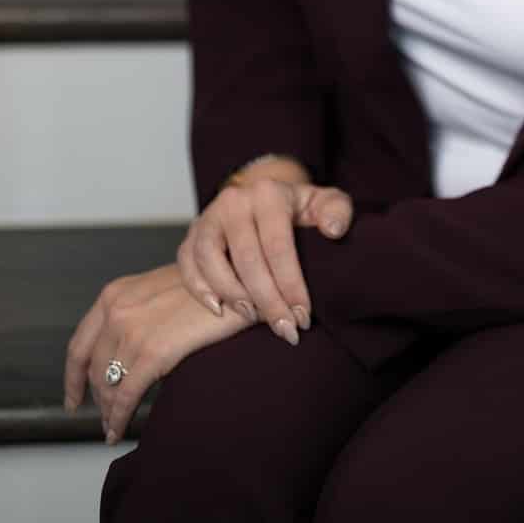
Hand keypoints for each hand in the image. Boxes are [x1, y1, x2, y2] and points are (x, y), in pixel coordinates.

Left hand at [62, 262, 251, 444]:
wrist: (239, 280)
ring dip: (109, 412)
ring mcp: (132, 332)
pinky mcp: (152, 353)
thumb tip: (128, 350)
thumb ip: (137, 312)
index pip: (79, 344)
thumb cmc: (210, 284)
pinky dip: (119, 418)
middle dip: (97, 398)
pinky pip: (126, 396)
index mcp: (114, 294)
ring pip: (108, 386)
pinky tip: (119, 430)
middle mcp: (115, 310)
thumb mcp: (160, 289)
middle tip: (105, 416)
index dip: (72, 377)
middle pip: (93, 369)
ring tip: (114, 427)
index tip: (73, 397)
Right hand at [176, 174, 354, 343]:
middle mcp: (234, 201)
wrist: (264, 198)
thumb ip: (337, 211)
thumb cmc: (298, 209)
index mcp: (268, 193)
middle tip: (285, 329)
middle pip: (247, 258)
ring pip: (210, 259)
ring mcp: (209, 216)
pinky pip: (187, 262)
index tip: (304, 317)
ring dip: (232, 294)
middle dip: (267, 301)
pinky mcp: (192, 232)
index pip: (278, 246)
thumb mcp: (324, 202)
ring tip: (253, 317)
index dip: (291, 285)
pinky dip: (198, 287)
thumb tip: (334, 230)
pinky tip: (218, 309)